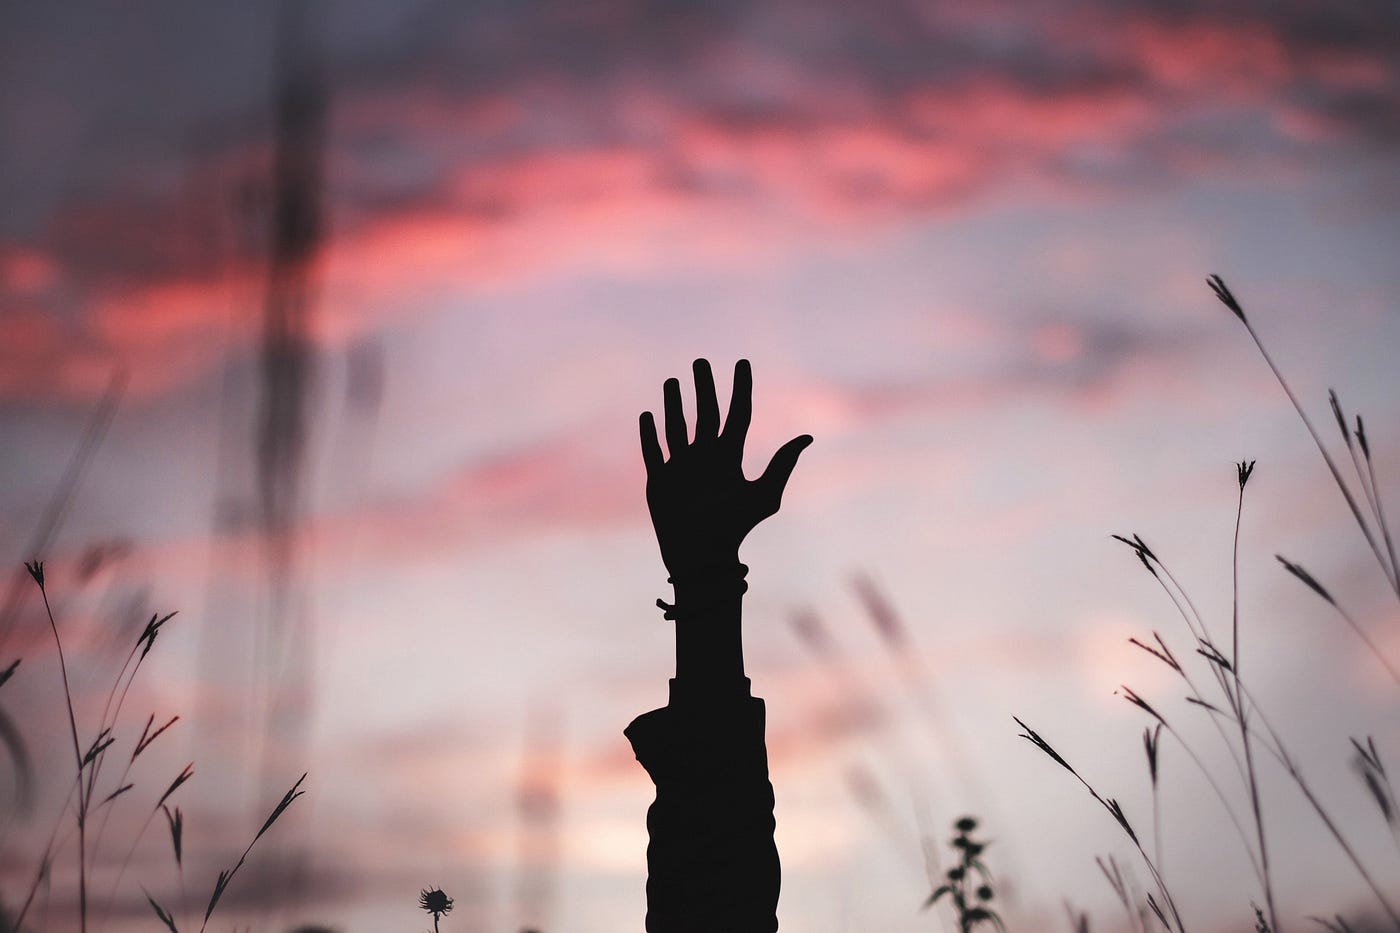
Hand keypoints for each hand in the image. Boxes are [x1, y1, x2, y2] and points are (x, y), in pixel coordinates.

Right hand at [639, 359, 811, 577]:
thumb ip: (781, 464)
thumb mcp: (763, 495)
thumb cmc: (735, 529)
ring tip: (673, 381)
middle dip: (703, 388)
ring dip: (675, 404)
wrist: (702, 557)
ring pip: (677, 428)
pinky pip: (653, 452)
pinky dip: (649, 435)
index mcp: (730, 458)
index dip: (741, 389)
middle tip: (700, 362)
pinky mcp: (660, 482)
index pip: (737, 415)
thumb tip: (807, 436)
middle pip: (706, 415)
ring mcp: (682, 469)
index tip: (743, 364)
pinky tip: (647, 416)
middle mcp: (706, 459)